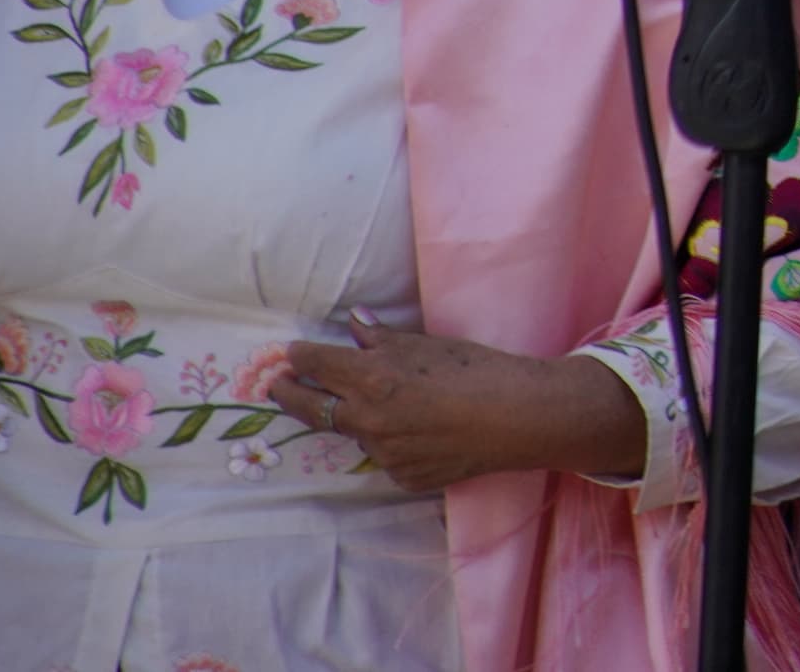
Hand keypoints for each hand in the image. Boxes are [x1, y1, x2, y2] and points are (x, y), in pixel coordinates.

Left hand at [269, 322, 647, 491]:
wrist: (521, 417)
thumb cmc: (479, 369)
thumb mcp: (430, 345)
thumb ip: (384, 339)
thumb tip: (354, 323)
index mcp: (372, 379)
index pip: (315, 364)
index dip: (300, 355)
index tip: (293, 353)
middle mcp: (368, 419)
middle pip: (309, 407)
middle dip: (288, 392)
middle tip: (278, 384)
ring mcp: (383, 453)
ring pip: (354, 432)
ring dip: (354, 417)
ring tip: (377, 403)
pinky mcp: (402, 477)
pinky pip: (386, 456)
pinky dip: (393, 441)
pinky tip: (420, 429)